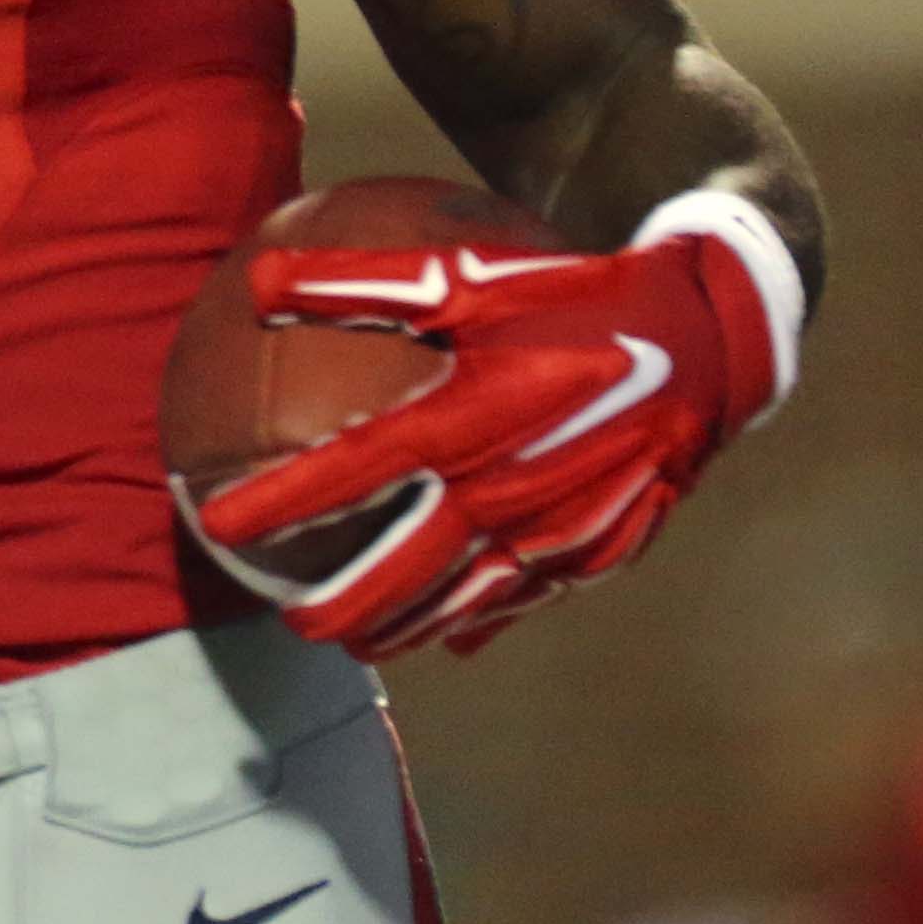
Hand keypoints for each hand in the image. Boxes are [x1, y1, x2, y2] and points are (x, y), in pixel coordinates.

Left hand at [191, 195, 802, 660]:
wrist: (707, 339)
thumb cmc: (572, 298)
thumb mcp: (468, 277)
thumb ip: (360, 283)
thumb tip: (255, 280)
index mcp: (469, 420)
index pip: (353, 471)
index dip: (279, 500)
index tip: (215, 522)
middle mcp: (509, 486)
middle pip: (407, 566)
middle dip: (343, 604)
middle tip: (287, 622)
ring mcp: (559, 527)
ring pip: (467, 598)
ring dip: (406, 627)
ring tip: (355, 646)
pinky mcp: (601, 546)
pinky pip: (529, 595)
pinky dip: (484, 617)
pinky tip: (453, 639)